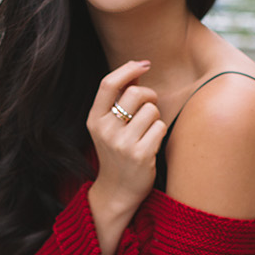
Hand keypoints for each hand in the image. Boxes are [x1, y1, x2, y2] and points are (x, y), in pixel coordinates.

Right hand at [86, 61, 165, 254]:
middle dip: (149, 96)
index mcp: (94, 119)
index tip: (143, 64)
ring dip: (156, 117)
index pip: (108, 84)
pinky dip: (160, 132)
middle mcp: (105, 130)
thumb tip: (138, 68)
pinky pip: (160, 127)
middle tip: (150, 107)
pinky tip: (152, 144)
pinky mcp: (140, 155)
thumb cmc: (117, 152)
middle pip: (136, 93)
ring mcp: (122, 144)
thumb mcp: (109, 126)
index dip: (128, 69)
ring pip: (152, 110)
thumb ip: (119, 99)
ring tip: (148, 131)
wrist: (117, 191)